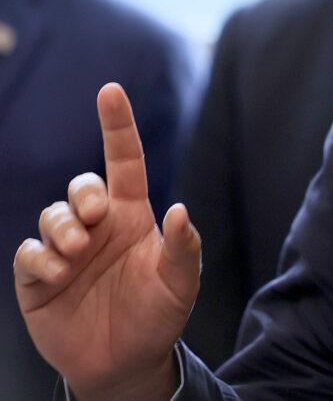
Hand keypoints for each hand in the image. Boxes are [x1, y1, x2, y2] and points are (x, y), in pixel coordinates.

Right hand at [13, 83, 200, 399]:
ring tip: (76, 253)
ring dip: (62, 228)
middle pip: (81, 185)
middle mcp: (97, 226)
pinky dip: (39, 258)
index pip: (124, 161)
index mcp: (133, 216)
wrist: (126, 363)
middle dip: (83, 193)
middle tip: (94, 217)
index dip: (117, 126)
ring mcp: (66, 251)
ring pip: (52, 216)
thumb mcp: (181, 284)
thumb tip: (180, 210)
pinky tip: (57, 274)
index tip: (110, 91)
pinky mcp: (39, 278)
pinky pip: (28, 252)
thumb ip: (184, 248)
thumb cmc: (158, 315)